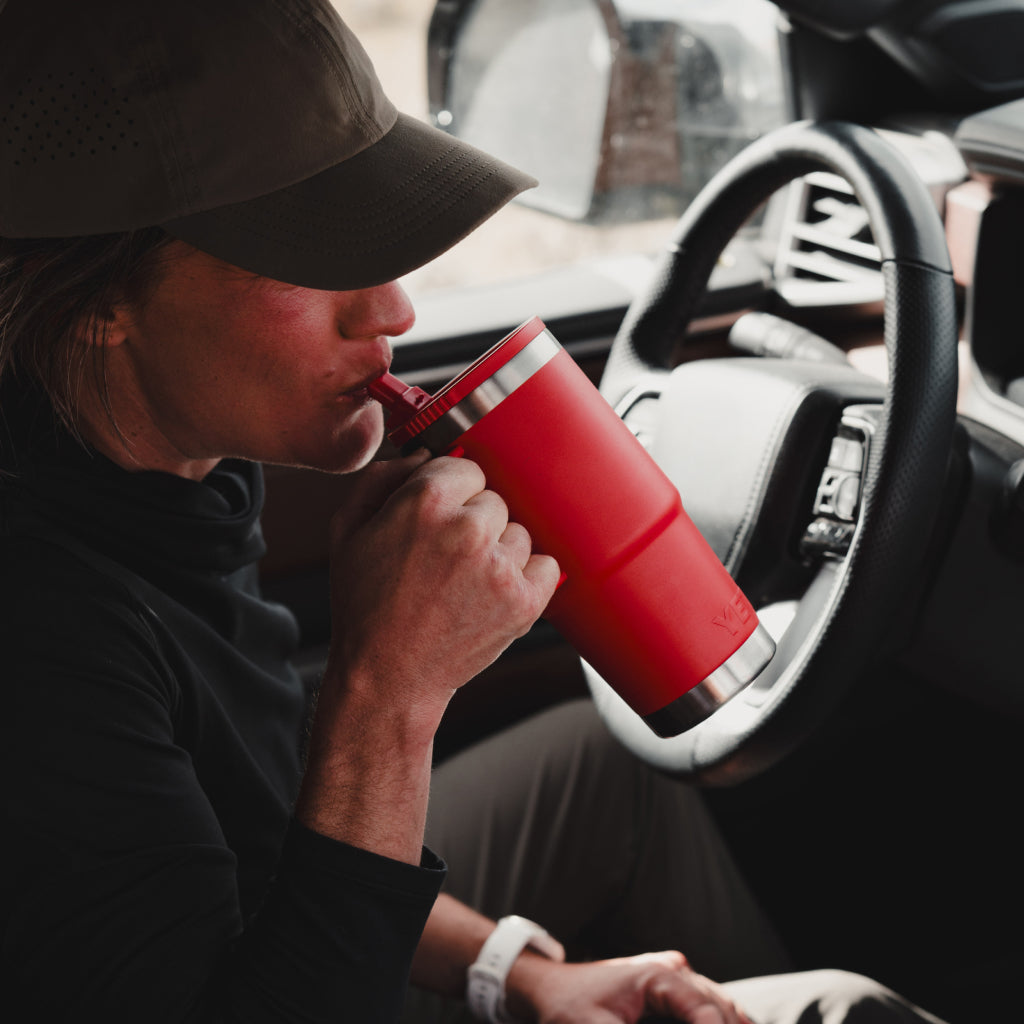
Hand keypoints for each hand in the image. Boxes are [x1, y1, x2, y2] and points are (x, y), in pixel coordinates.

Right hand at [323, 452, 559, 729]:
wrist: (387, 676)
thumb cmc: (365, 604)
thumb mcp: (348, 531)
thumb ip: (381, 478)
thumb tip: (422, 454)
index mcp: (425, 501)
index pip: (467, 467)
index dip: (452, 493)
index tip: (440, 518)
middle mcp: (468, 528)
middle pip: (495, 499)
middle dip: (475, 521)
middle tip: (447, 558)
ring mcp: (500, 566)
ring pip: (520, 532)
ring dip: (500, 550)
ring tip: (465, 582)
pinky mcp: (524, 601)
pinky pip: (547, 565)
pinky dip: (528, 577)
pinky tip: (493, 594)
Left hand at [506, 951, 753, 1023]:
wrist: (546, 988)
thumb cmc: (567, 1009)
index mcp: (656, 976)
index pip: (704, 1012)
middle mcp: (670, 970)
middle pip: (718, 1007)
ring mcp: (671, 975)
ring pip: (718, 1003)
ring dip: (731, 1023)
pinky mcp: (667, 988)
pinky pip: (706, 1003)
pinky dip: (721, 1020)